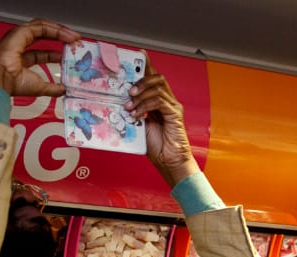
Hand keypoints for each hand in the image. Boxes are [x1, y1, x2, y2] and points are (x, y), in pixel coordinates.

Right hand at [0, 18, 76, 96]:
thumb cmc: (12, 83)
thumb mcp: (39, 87)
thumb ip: (53, 88)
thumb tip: (65, 90)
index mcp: (22, 58)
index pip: (43, 53)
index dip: (57, 53)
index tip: (70, 56)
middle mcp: (20, 45)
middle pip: (44, 35)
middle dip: (61, 37)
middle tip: (76, 42)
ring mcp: (19, 37)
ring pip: (43, 28)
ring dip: (60, 31)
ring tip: (75, 37)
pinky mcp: (20, 32)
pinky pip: (41, 27)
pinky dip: (56, 30)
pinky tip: (67, 35)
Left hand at [126, 64, 197, 184]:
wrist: (169, 162)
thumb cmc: (156, 147)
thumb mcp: (139, 124)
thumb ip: (134, 109)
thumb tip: (120, 99)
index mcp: (159, 102)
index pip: (153, 79)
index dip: (146, 65)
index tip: (138, 55)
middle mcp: (168, 102)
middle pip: (157, 78)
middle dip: (140, 81)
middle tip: (128, 91)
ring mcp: (173, 107)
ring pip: (157, 87)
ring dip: (140, 94)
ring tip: (130, 106)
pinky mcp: (175, 114)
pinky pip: (159, 101)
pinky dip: (145, 105)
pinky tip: (138, 114)